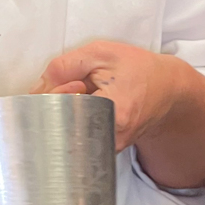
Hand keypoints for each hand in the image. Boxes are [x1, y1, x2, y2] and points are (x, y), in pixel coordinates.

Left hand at [33, 40, 204, 189]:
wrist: (168, 90)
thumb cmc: (137, 69)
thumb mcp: (101, 54)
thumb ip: (64, 66)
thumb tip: (35, 88)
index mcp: (112, 113)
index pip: (60, 111)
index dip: (55, 93)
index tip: (74, 82)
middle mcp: (111, 139)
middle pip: (60, 128)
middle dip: (56, 106)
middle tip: (79, 89)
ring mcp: (110, 148)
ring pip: (67, 135)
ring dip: (65, 114)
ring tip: (86, 98)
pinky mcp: (108, 151)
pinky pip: (78, 139)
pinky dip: (74, 122)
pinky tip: (87, 108)